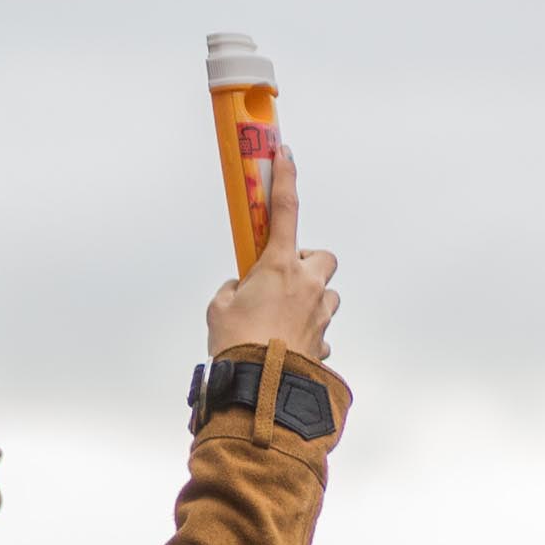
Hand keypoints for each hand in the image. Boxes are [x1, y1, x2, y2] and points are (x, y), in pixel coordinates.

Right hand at [206, 148, 338, 360]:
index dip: (286, 178)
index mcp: (280, 267)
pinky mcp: (323, 341)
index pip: (285, 211)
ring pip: (326, 295)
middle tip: (284, 279)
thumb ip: (232, 290)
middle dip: (308, 265)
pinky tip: (286, 349)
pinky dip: (306, 336)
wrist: (259, 389)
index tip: (285, 155)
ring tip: (282, 321)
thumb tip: (241, 290)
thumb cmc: (236, 345)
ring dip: (310, 301)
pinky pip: (319, 331)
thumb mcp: (218, 309)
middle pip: (322, 258)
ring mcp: (320, 313)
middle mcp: (308, 284)